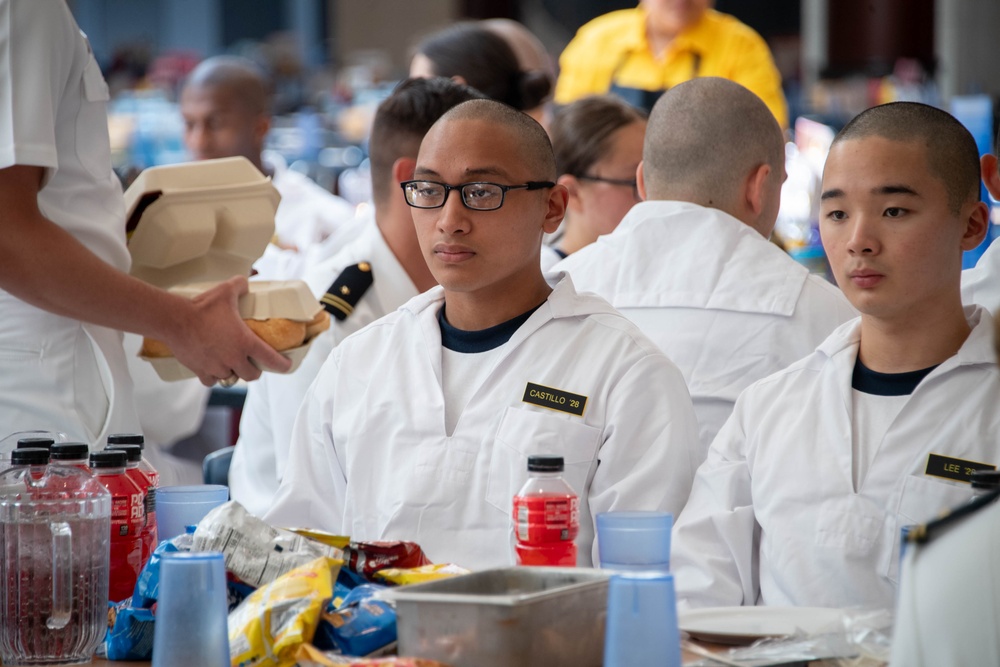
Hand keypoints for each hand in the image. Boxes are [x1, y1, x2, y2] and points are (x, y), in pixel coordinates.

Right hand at [166, 276, 292, 385]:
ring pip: (231, 378)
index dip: (282, 365)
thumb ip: (239, 285)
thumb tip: (245, 281)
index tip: (286, 365)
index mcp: (245, 342)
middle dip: (254, 370)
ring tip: (231, 364)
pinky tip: (213, 369)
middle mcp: (234, 358)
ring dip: (233, 373)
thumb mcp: (225, 291)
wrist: (175, 320)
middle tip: (252, 363)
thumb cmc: (202, 307)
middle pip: (252, 375)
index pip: (271, 359)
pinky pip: (211, 381)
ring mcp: (217, 367)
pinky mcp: (200, 371)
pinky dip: (213, 377)